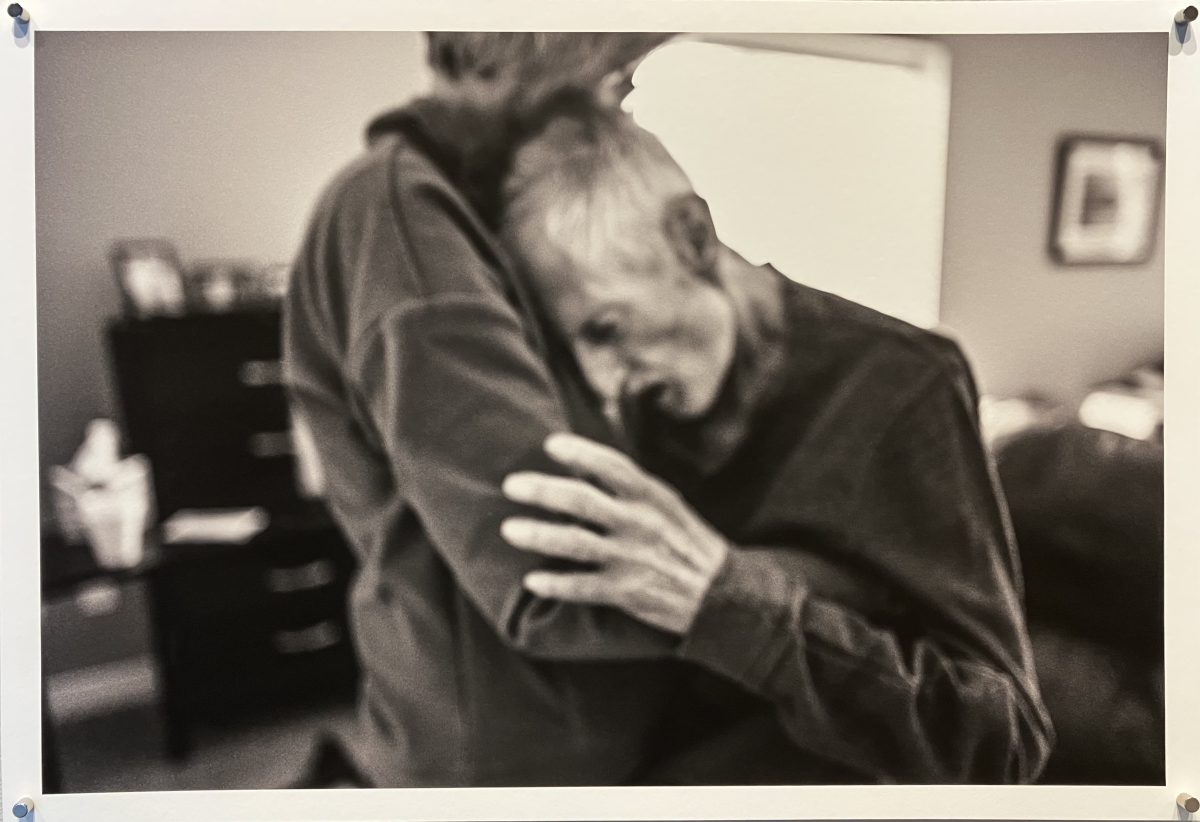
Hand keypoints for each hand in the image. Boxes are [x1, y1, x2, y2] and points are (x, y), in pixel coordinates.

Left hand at [499, 432, 729, 634]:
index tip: (551, 444)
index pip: (612, 466)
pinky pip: (583, 587)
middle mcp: (639, 523)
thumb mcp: (668, 506)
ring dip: (538, 534)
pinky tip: (532, 581)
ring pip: (575, 542)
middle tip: (512, 485)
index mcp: (652, 497)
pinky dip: (556, 584)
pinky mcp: (627, 592)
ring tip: (510, 529)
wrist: (722, 595)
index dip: (580, 452)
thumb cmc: (688, 543)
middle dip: (542, 490)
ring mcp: (632, 558)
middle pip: (581, 500)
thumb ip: (631, 489)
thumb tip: (583, 466)